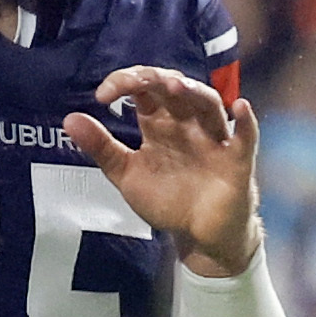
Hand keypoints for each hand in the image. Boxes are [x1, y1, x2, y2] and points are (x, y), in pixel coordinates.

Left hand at [64, 64, 260, 276]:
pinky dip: (246, 123)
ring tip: (175, 86)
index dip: (125, 83)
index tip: (102, 95)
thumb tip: (69, 119)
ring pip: (209, 104)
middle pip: (176, 88)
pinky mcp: (237, 162)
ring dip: (194, 92)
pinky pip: (246, 138)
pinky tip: (240, 109)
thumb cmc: (168, 200)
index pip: (145, 89)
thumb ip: (102, 148)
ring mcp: (214, 140)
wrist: (198, 237)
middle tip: (134, 81)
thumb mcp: (128, 175)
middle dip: (156, 79)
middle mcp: (188, 124)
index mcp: (161, 124)